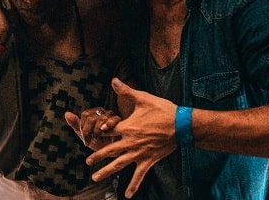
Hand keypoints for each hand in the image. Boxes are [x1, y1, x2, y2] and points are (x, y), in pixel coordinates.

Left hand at [65, 107, 120, 149]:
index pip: (85, 114)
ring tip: (97, 138)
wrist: (111, 153)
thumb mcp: (85, 135)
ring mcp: (111, 116)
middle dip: (88, 130)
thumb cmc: (99, 143)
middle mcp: (102, 113)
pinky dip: (109, 124)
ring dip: (97, 130)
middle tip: (90, 141)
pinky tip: (105, 131)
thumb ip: (76, 124)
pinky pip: (114, 119)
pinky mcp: (120, 122)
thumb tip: (67, 113)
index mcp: (93, 114)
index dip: (83, 127)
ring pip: (101, 118)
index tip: (85, 138)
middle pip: (92, 116)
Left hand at [84, 78, 177, 198]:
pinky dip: (133, 185)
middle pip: (109, 150)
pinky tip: (127, 195)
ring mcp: (138, 153)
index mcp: (127, 127)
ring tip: (95, 178)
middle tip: (87, 162)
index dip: (98, 131)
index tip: (90, 134)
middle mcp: (130, 142)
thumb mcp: (143, 98)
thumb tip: (113, 80)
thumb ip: (126, 91)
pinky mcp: (148, 160)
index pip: (107, 131)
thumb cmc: (162, 110)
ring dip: (106, 171)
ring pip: (119, 164)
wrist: (180, 124)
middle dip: (96, 156)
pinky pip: (139, 175)